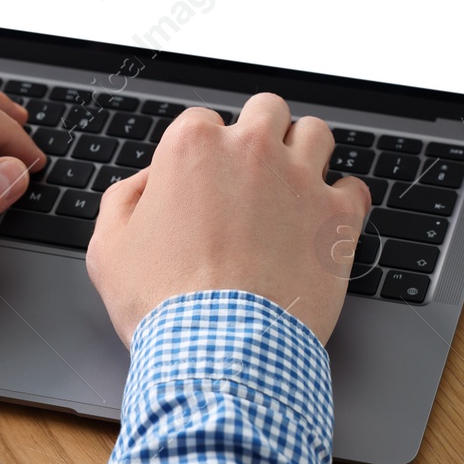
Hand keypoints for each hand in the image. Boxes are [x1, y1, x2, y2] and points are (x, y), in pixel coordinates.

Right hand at [87, 92, 371, 345]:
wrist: (219, 352)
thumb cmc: (163, 305)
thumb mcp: (108, 248)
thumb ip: (123, 199)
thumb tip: (146, 183)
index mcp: (194, 148)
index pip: (203, 121)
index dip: (202, 152)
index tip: (204, 180)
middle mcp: (251, 150)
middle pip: (266, 111)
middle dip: (260, 133)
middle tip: (252, 170)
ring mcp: (300, 180)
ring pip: (316, 133)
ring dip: (305, 153)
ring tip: (294, 184)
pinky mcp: (337, 217)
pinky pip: (355, 186)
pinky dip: (343, 200)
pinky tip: (325, 221)